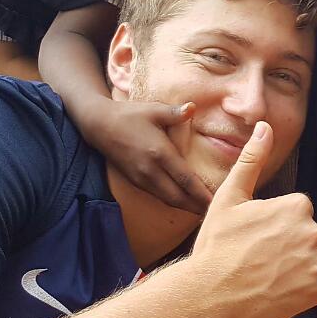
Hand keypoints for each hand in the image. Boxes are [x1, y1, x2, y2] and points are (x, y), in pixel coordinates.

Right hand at [82, 98, 211, 212]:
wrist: (100, 126)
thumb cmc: (130, 115)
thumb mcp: (154, 109)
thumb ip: (175, 112)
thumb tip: (193, 107)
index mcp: (160, 153)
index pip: (185, 179)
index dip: (201, 193)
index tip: (216, 201)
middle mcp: (151, 171)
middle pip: (178, 197)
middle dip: (196, 206)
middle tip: (215, 210)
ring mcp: (142, 179)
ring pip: (167, 200)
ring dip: (185, 206)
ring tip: (203, 210)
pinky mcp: (135, 182)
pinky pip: (158, 196)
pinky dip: (173, 201)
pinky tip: (183, 201)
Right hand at [191, 121, 316, 317]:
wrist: (209, 294)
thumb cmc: (217, 245)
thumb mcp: (230, 196)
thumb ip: (252, 160)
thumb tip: (265, 127)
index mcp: (296, 206)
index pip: (300, 209)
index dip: (277, 222)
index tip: (257, 233)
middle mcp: (312, 232)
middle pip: (311, 233)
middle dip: (290, 243)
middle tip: (259, 256)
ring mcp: (316, 264)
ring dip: (305, 265)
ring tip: (272, 275)